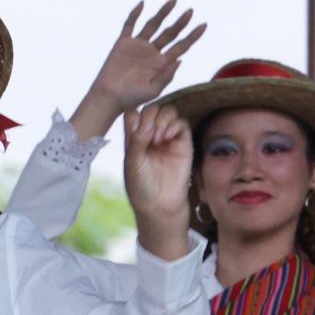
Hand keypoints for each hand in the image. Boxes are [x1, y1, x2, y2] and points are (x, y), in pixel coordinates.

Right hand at [69, 0, 204, 140]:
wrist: (109, 97)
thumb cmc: (131, 98)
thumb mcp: (153, 91)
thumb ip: (167, 76)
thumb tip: (180, 59)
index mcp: (161, 63)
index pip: (181, 46)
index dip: (193, 36)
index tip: (204, 25)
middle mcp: (152, 52)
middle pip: (170, 33)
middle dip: (181, 22)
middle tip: (191, 11)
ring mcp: (138, 46)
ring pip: (153, 25)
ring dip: (163, 13)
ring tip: (174, 0)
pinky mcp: (123, 43)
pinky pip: (130, 25)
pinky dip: (135, 14)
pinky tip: (142, 4)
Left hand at [123, 103, 193, 258]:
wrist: (160, 204)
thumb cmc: (141, 186)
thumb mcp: (132, 163)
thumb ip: (136, 140)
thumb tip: (145, 121)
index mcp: (135, 138)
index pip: (134, 114)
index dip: (135, 117)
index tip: (135, 133)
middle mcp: (151, 135)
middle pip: (151, 109)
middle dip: (149, 117)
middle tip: (148, 135)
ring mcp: (167, 138)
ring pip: (167, 112)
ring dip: (162, 119)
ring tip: (158, 138)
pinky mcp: (183, 143)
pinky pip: (181, 123)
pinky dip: (174, 125)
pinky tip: (167, 137)